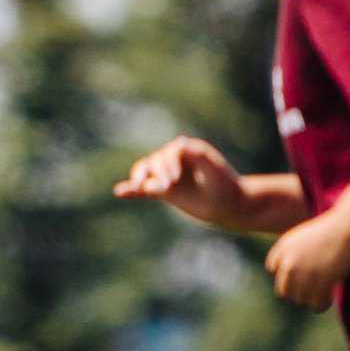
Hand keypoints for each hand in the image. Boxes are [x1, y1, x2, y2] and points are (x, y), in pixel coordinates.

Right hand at [114, 136, 246, 225]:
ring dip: (140, 178)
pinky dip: (132, 190)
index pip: (169, 151)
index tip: (174, 179)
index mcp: (187, 150)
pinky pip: (144, 190)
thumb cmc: (225, 186)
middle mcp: (175, 160)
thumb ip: (197, 155)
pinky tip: (119, 192)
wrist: (230, 206)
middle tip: (167, 187)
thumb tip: (177, 144)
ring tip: (138, 186)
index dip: (168, 163)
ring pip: (146, 171)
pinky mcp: (165, 191)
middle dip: (158, 172)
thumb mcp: (213, 169)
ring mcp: (168, 175)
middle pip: (156, 161)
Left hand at [263, 207, 349, 310]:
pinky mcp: (319, 284)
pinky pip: (315, 305)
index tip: (297, 274)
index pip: (272, 269)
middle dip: (296, 291)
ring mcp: (303, 275)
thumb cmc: (330, 232)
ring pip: (299, 300)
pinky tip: (329, 299)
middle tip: (311, 289)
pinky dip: (322, 304)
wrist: (347, 229)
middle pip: (283, 290)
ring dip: (310, 299)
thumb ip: (292, 254)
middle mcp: (288, 263)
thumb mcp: (302, 237)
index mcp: (282, 249)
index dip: (285, 273)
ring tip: (322, 294)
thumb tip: (291, 275)